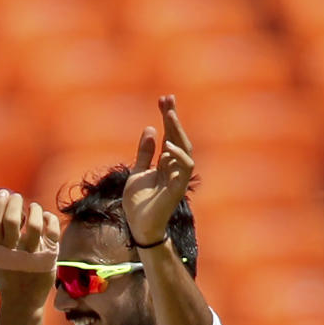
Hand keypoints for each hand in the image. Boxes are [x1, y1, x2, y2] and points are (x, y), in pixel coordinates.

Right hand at [0, 189, 59, 303]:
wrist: (22, 300)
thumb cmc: (6, 273)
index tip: (3, 194)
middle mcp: (13, 253)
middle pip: (12, 220)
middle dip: (15, 202)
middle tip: (17, 197)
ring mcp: (32, 255)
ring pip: (34, 224)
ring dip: (34, 209)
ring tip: (33, 207)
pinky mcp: (49, 256)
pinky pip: (52, 231)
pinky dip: (49, 219)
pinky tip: (45, 216)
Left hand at [122, 95, 194, 245]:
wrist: (139, 226)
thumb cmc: (139, 202)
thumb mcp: (137, 172)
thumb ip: (144, 153)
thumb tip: (150, 128)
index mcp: (166, 163)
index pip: (170, 135)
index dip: (168, 117)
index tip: (164, 98)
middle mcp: (175, 168)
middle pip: (179, 139)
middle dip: (174, 119)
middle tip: (168, 100)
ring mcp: (177, 178)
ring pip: (185, 151)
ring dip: (178, 133)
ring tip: (169, 116)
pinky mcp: (176, 190)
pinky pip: (184, 171)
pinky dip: (178, 158)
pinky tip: (168, 147)